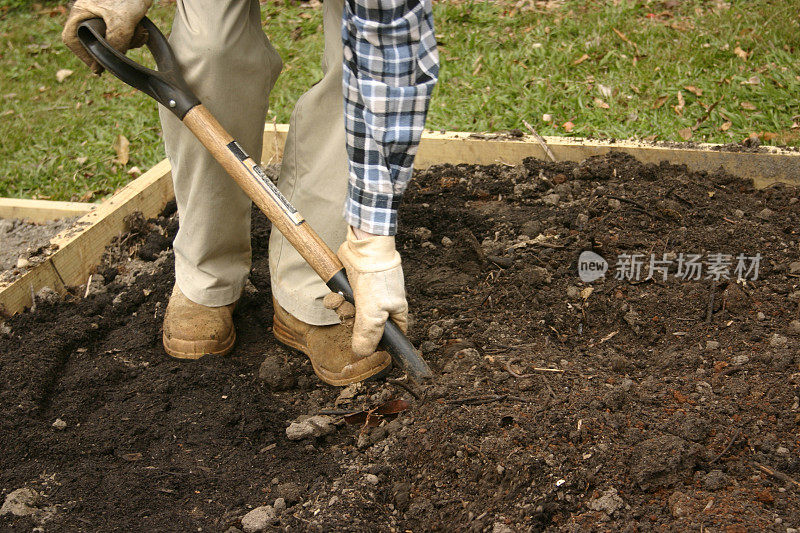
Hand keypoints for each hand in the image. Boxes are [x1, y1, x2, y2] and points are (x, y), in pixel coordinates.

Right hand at [62, 0, 151, 74]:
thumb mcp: (122, 21)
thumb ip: (115, 42)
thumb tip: (110, 61)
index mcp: (81, 12)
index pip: (72, 39)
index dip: (83, 55)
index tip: (97, 67)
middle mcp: (90, 14)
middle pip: (96, 42)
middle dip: (115, 47)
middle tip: (129, 43)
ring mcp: (104, 16)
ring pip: (112, 40)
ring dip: (128, 41)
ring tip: (139, 31)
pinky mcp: (118, 18)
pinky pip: (123, 35)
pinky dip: (133, 36)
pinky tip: (142, 29)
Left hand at [333, 226, 407, 356]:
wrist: (364, 247)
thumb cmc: (376, 277)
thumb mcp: (374, 312)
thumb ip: (368, 335)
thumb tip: (362, 354)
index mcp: (396, 312)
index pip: (393, 337)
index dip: (380, 346)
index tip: (367, 350)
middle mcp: (382, 306)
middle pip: (366, 328)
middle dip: (354, 325)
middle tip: (350, 318)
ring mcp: (367, 296)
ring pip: (352, 315)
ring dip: (343, 311)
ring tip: (342, 303)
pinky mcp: (353, 288)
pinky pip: (343, 302)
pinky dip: (337, 300)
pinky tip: (335, 296)